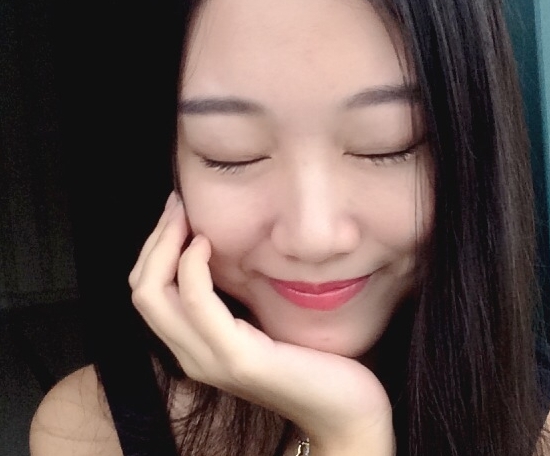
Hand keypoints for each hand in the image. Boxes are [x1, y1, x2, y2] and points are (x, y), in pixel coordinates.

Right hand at [128, 193, 395, 454]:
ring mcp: (211, 359)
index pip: (148, 293)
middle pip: (142, 291)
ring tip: (185, 215)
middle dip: (154, 240)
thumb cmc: (309, 359)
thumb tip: (224, 253)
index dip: (154, 247)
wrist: (343, 409)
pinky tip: (205, 243)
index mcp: (196, 346)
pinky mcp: (237, 357)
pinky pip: (196, 303)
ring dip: (165, 245)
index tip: (176, 211)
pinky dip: (192, 267)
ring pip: (154, 295)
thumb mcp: (262, 322)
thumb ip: (236, 300)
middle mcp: (192, 355)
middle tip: (176, 204)